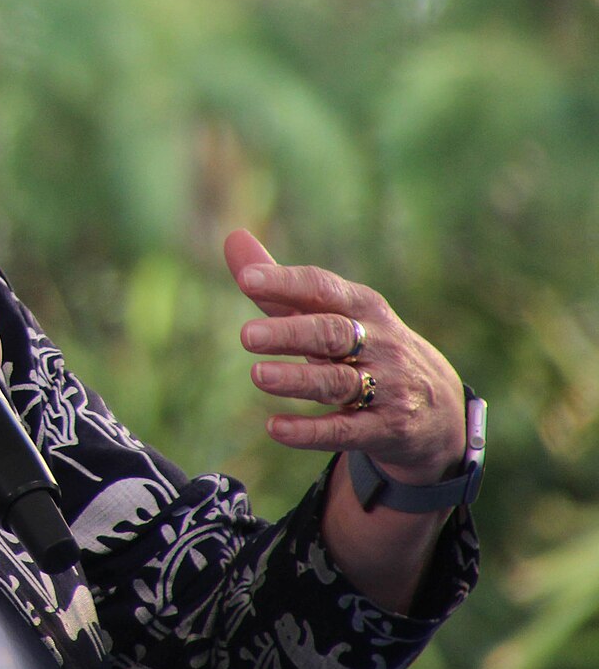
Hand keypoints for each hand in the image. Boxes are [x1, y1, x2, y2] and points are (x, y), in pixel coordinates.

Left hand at [226, 229, 465, 484]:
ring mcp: (387, 386)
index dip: (286, 283)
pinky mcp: (387, 428)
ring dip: (298, 379)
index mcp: (362, 307)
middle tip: (246, 335)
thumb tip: (232, 237)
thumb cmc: (364, 349)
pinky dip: (311, 431)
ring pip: (339, 382)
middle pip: (332, 333)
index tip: (246, 279)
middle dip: (291, 332)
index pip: (323, 289)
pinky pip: (347, 430)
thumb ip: (279, 287)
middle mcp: (378, 342)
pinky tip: (275, 428)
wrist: (436, 408)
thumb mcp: (331, 315)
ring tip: (257, 375)